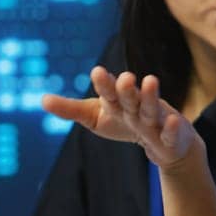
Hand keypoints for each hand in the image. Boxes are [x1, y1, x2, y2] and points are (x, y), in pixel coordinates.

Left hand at [43, 66, 196, 168]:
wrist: (163, 144)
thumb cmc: (125, 124)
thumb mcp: (96, 117)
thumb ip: (71, 109)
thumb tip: (42, 100)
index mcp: (118, 103)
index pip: (109, 93)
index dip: (104, 84)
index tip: (97, 72)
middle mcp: (137, 108)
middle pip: (131, 97)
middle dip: (127, 88)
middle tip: (125, 77)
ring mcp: (156, 121)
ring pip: (152, 109)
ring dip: (151, 96)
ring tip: (150, 80)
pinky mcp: (172, 137)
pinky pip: (171, 134)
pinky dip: (172, 128)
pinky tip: (172, 120)